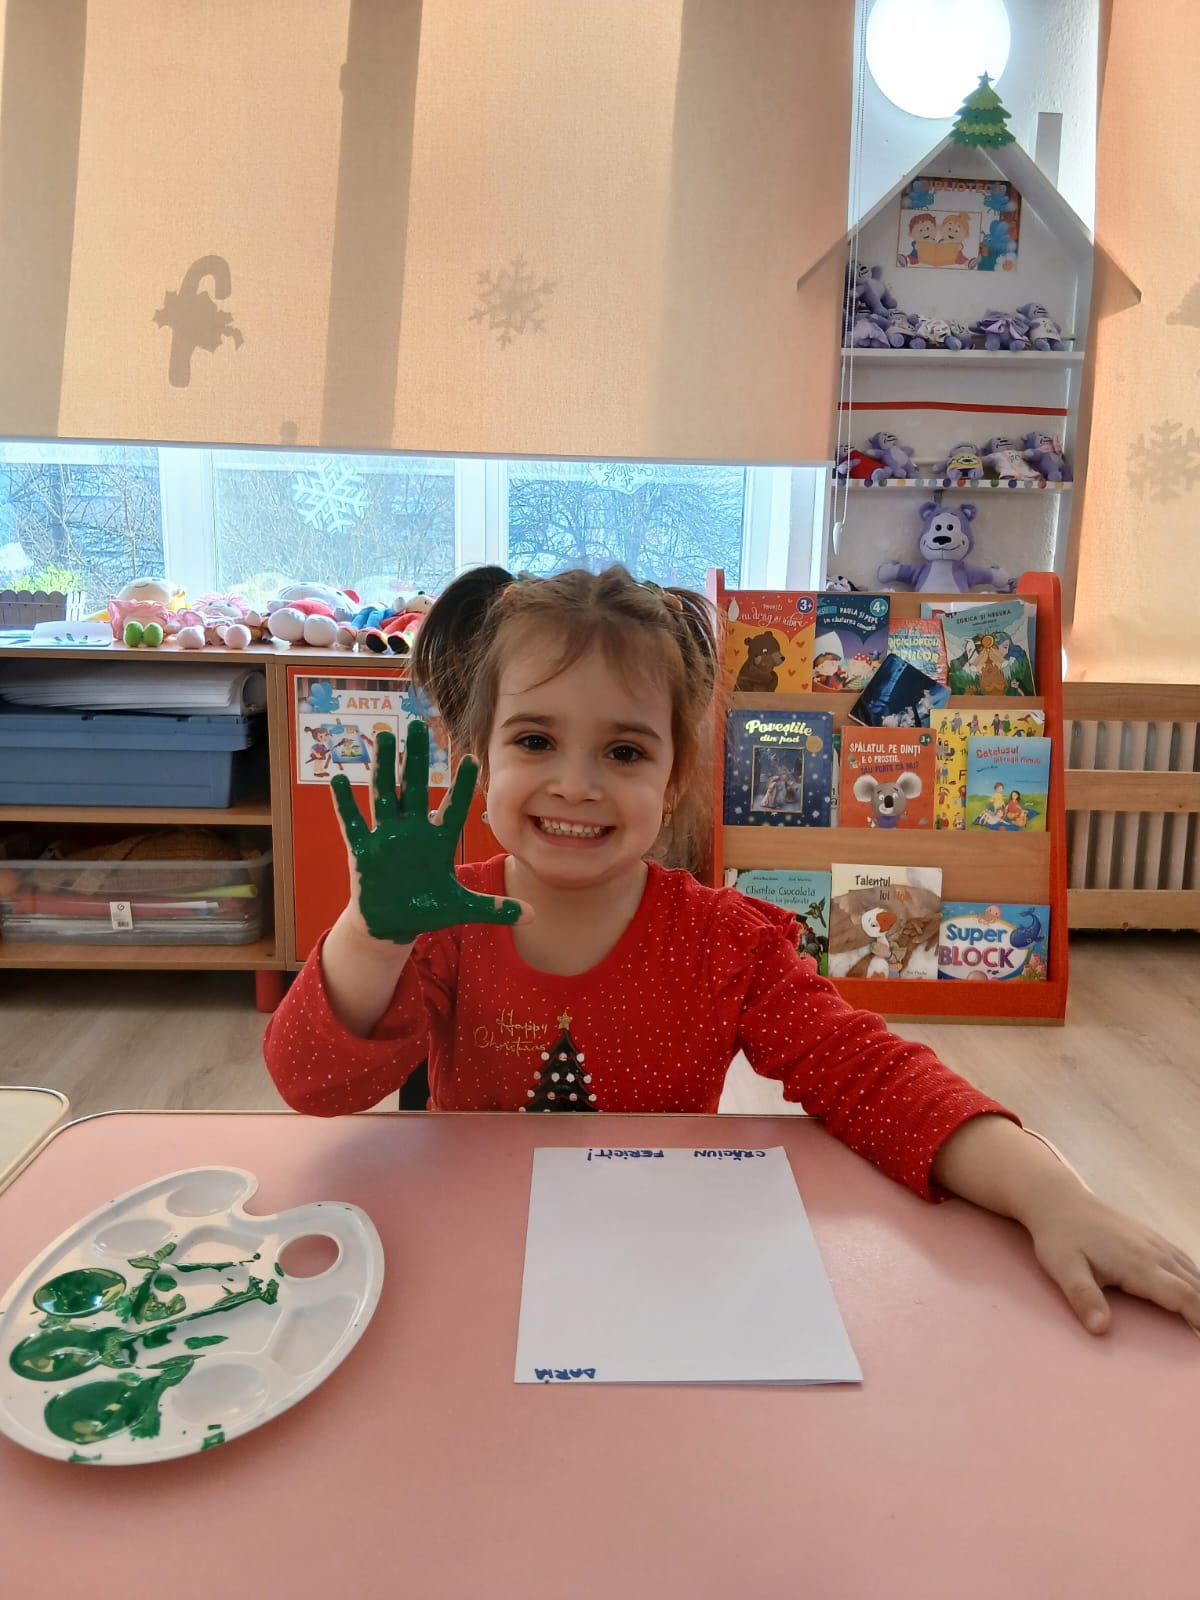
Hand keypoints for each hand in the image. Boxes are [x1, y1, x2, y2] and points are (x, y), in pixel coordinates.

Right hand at [331, 721, 526, 944]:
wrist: (392, 925)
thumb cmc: (426, 910)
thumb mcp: (462, 908)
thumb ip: (494, 908)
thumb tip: (532, 914)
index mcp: (438, 841)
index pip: (453, 807)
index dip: (462, 786)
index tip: (472, 759)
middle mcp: (412, 832)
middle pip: (414, 788)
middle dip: (416, 758)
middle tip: (418, 725)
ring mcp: (386, 838)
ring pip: (384, 795)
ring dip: (383, 768)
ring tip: (384, 738)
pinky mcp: (362, 851)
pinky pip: (352, 823)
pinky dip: (345, 804)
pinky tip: (340, 780)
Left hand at [1025, 1187, 1199, 1335]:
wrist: (1058, 1201)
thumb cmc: (1059, 1237)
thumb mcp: (1063, 1268)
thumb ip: (1082, 1297)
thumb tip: (1100, 1328)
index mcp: (1138, 1264)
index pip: (1183, 1295)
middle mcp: (1154, 1252)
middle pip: (1195, 1286)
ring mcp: (1154, 1243)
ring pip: (1192, 1272)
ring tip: (1199, 1319)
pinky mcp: (1150, 1238)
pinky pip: (1183, 1260)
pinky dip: (1195, 1280)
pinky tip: (1194, 1291)